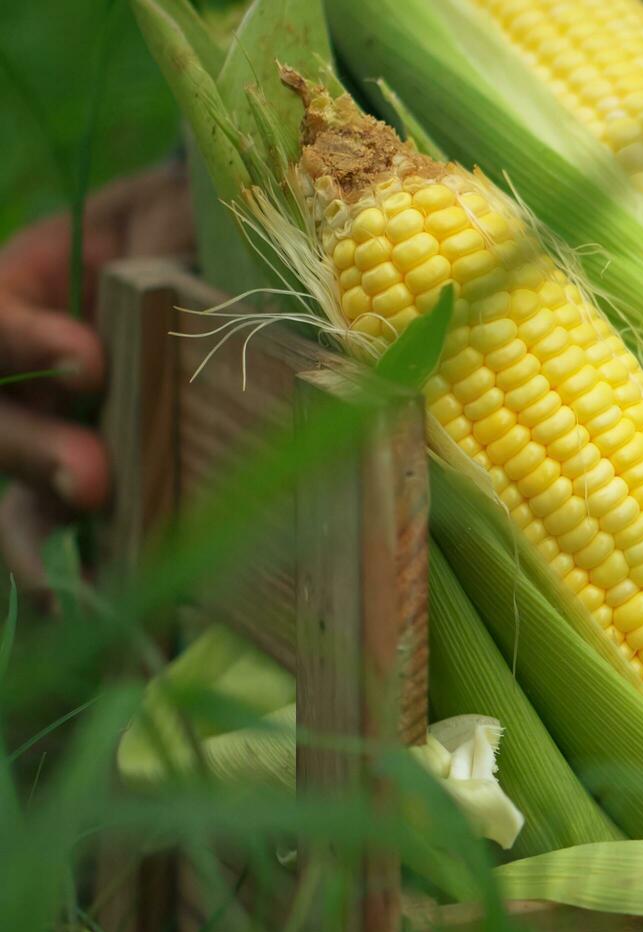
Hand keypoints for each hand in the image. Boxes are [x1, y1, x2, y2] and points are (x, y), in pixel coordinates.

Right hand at [0, 164, 192, 598]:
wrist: (231, 257)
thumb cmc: (192, 226)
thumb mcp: (174, 214)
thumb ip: (162, 241)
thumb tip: (189, 290)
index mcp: (25, 292)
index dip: (21, 341)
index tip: (89, 360)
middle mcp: (23, 373)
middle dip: (32, 451)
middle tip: (92, 481)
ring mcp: (51, 431)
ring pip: (13, 489)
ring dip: (33, 533)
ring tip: (63, 583)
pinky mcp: (96, 486)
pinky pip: (63, 534)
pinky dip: (67, 574)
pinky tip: (78, 615)